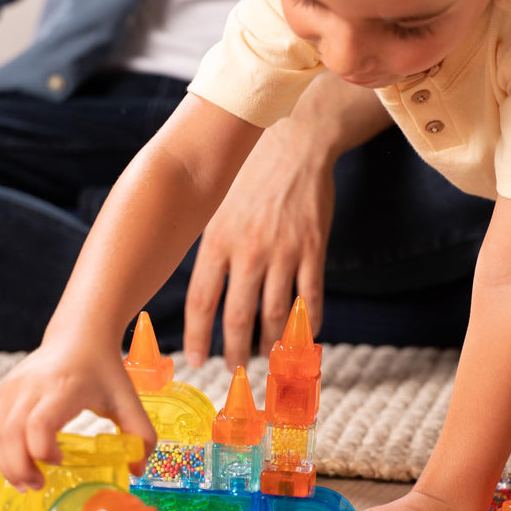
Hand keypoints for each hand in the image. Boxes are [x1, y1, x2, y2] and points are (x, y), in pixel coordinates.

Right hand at [0, 337, 155, 489]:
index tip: (60, 462)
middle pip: (11, 433)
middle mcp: (33, 385)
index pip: (40, 423)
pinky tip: (20, 464)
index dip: (43, 450)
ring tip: (26, 482)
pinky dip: (3, 450)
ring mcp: (14, 386)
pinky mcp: (5, 390)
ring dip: (7, 463)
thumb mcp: (128, 399)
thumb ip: (141, 435)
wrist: (79, 334)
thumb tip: (138, 470)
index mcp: (64, 387)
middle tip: (37, 486)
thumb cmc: (103, 370)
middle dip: (20, 467)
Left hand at [183, 72, 390, 368]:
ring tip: (266, 357)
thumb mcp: (217, 208)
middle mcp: (248, 250)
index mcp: (217, 241)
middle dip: (235, 350)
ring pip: (275, 314)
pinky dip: (307, 323)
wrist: (294, 142)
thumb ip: (211, 250)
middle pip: (238, 316)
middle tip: (234, 368)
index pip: (201, 301)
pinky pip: (311, 297)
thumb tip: (200, 293)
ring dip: (270, 343)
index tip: (197, 359)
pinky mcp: (313, 248)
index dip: (198, 336)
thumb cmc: (250, 176)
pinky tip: (304, 336)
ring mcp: (283, 251)